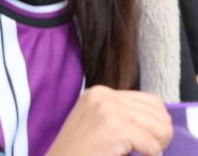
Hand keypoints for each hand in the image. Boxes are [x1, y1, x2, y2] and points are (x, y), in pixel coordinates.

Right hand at [44, 85, 170, 155]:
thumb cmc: (81, 150)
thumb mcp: (99, 122)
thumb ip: (123, 114)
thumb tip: (160, 120)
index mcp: (100, 92)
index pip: (152, 101)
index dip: (155, 124)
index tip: (144, 139)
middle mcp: (104, 95)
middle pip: (160, 113)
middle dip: (160, 135)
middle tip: (144, 150)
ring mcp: (108, 109)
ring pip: (161, 127)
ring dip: (156, 145)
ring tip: (139, 152)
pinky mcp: (115, 126)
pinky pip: (152, 145)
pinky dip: (149, 155)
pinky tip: (127, 155)